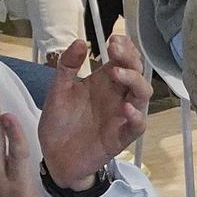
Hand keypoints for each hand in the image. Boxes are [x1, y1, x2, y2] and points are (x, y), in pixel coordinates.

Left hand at [38, 35, 148, 190]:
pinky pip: (138, 126)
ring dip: (134, 81)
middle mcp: (117, 96)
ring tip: (117, 73)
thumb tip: (80, 41)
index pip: (124, 59)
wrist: (53, 157)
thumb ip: (67, 66)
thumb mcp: (58, 90)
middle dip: (130, 58)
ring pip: (143, 95)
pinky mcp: (121, 137)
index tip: (112, 40)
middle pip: (136, 72)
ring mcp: (121, 116)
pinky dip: (136, 116)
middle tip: (114, 49)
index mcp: (104, 82)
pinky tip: (125, 108)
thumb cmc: (59, 123)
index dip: (124, 47)